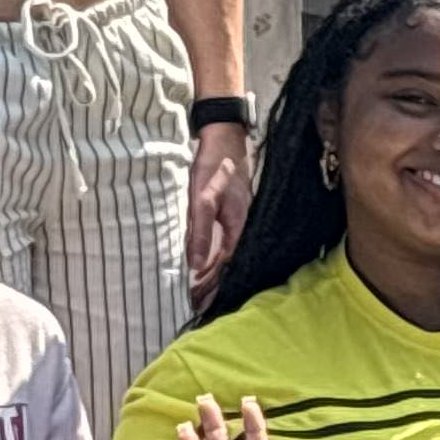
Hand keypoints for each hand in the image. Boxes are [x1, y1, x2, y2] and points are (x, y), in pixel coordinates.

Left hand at [186, 121, 251, 297]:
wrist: (225, 137)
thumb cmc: (213, 166)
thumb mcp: (202, 199)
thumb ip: (200, 232)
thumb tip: (196, 265)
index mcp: (238, 225)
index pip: (226, 263)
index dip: (212, 282)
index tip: (198, 298)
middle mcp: (243, 224)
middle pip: (230, 262)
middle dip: (215, 283)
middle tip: (197, 301)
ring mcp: (240, 217)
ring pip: (229, 252)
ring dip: (215, 271)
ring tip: (201, 288)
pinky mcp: (234, 211)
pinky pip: (227, 241)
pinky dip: (216, 255)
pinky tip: (208, 260)